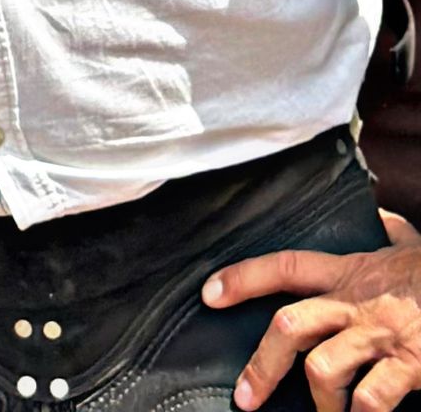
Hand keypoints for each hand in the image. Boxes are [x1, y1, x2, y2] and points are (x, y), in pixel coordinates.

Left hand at [202, 212, 420, 411]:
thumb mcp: (412, 248)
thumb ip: (392, 234)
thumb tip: (383, 216)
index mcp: (352, 273)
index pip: (286, 267)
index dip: (244, 278)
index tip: (209, 294)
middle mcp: (358, 303)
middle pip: (291, 325)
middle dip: (263, 365)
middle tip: (246, 398)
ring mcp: (382, 336)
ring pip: (322, 368)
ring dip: (321, 403)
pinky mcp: (410, 366)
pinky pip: (371, 399)